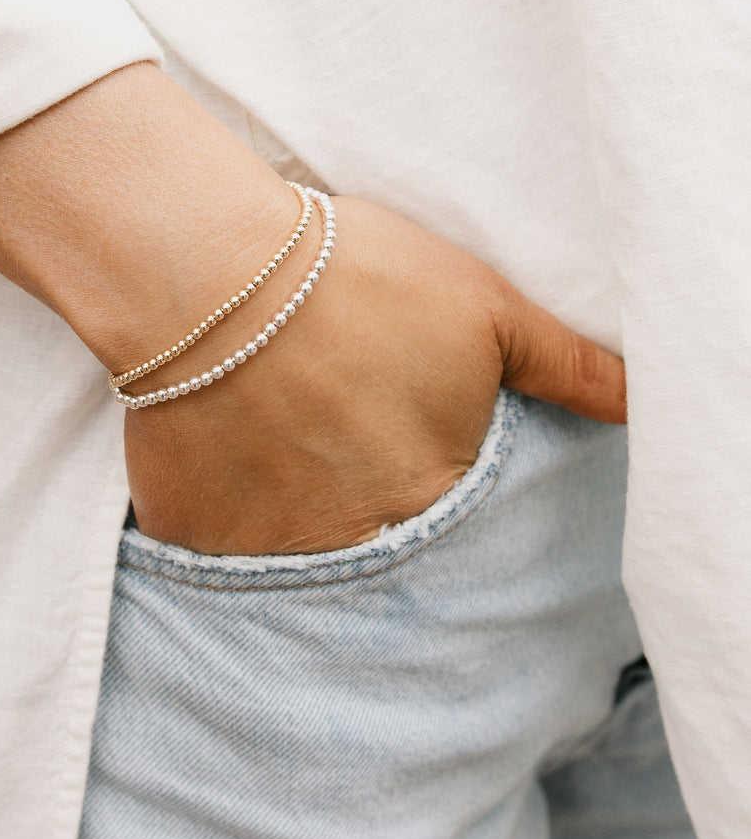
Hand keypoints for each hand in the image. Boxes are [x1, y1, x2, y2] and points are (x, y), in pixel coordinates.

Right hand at [0, 61, 624, 558]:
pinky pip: (221, 558)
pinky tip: (234, 474)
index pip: (465, 545)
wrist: (209, 271)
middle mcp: (354, 547)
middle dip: (381, 531)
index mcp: (433, 500)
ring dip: (308, 536)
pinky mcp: (191, 537)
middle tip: (356, 471)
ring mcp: (266, 553)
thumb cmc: (358, 281)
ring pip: (302, 567)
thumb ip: (574, 370)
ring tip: (297, 470)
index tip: (424, 472)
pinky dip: (233, 530)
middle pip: (382, 562)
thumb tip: (646, 407)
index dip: (452, 510)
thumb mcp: (488, 311)